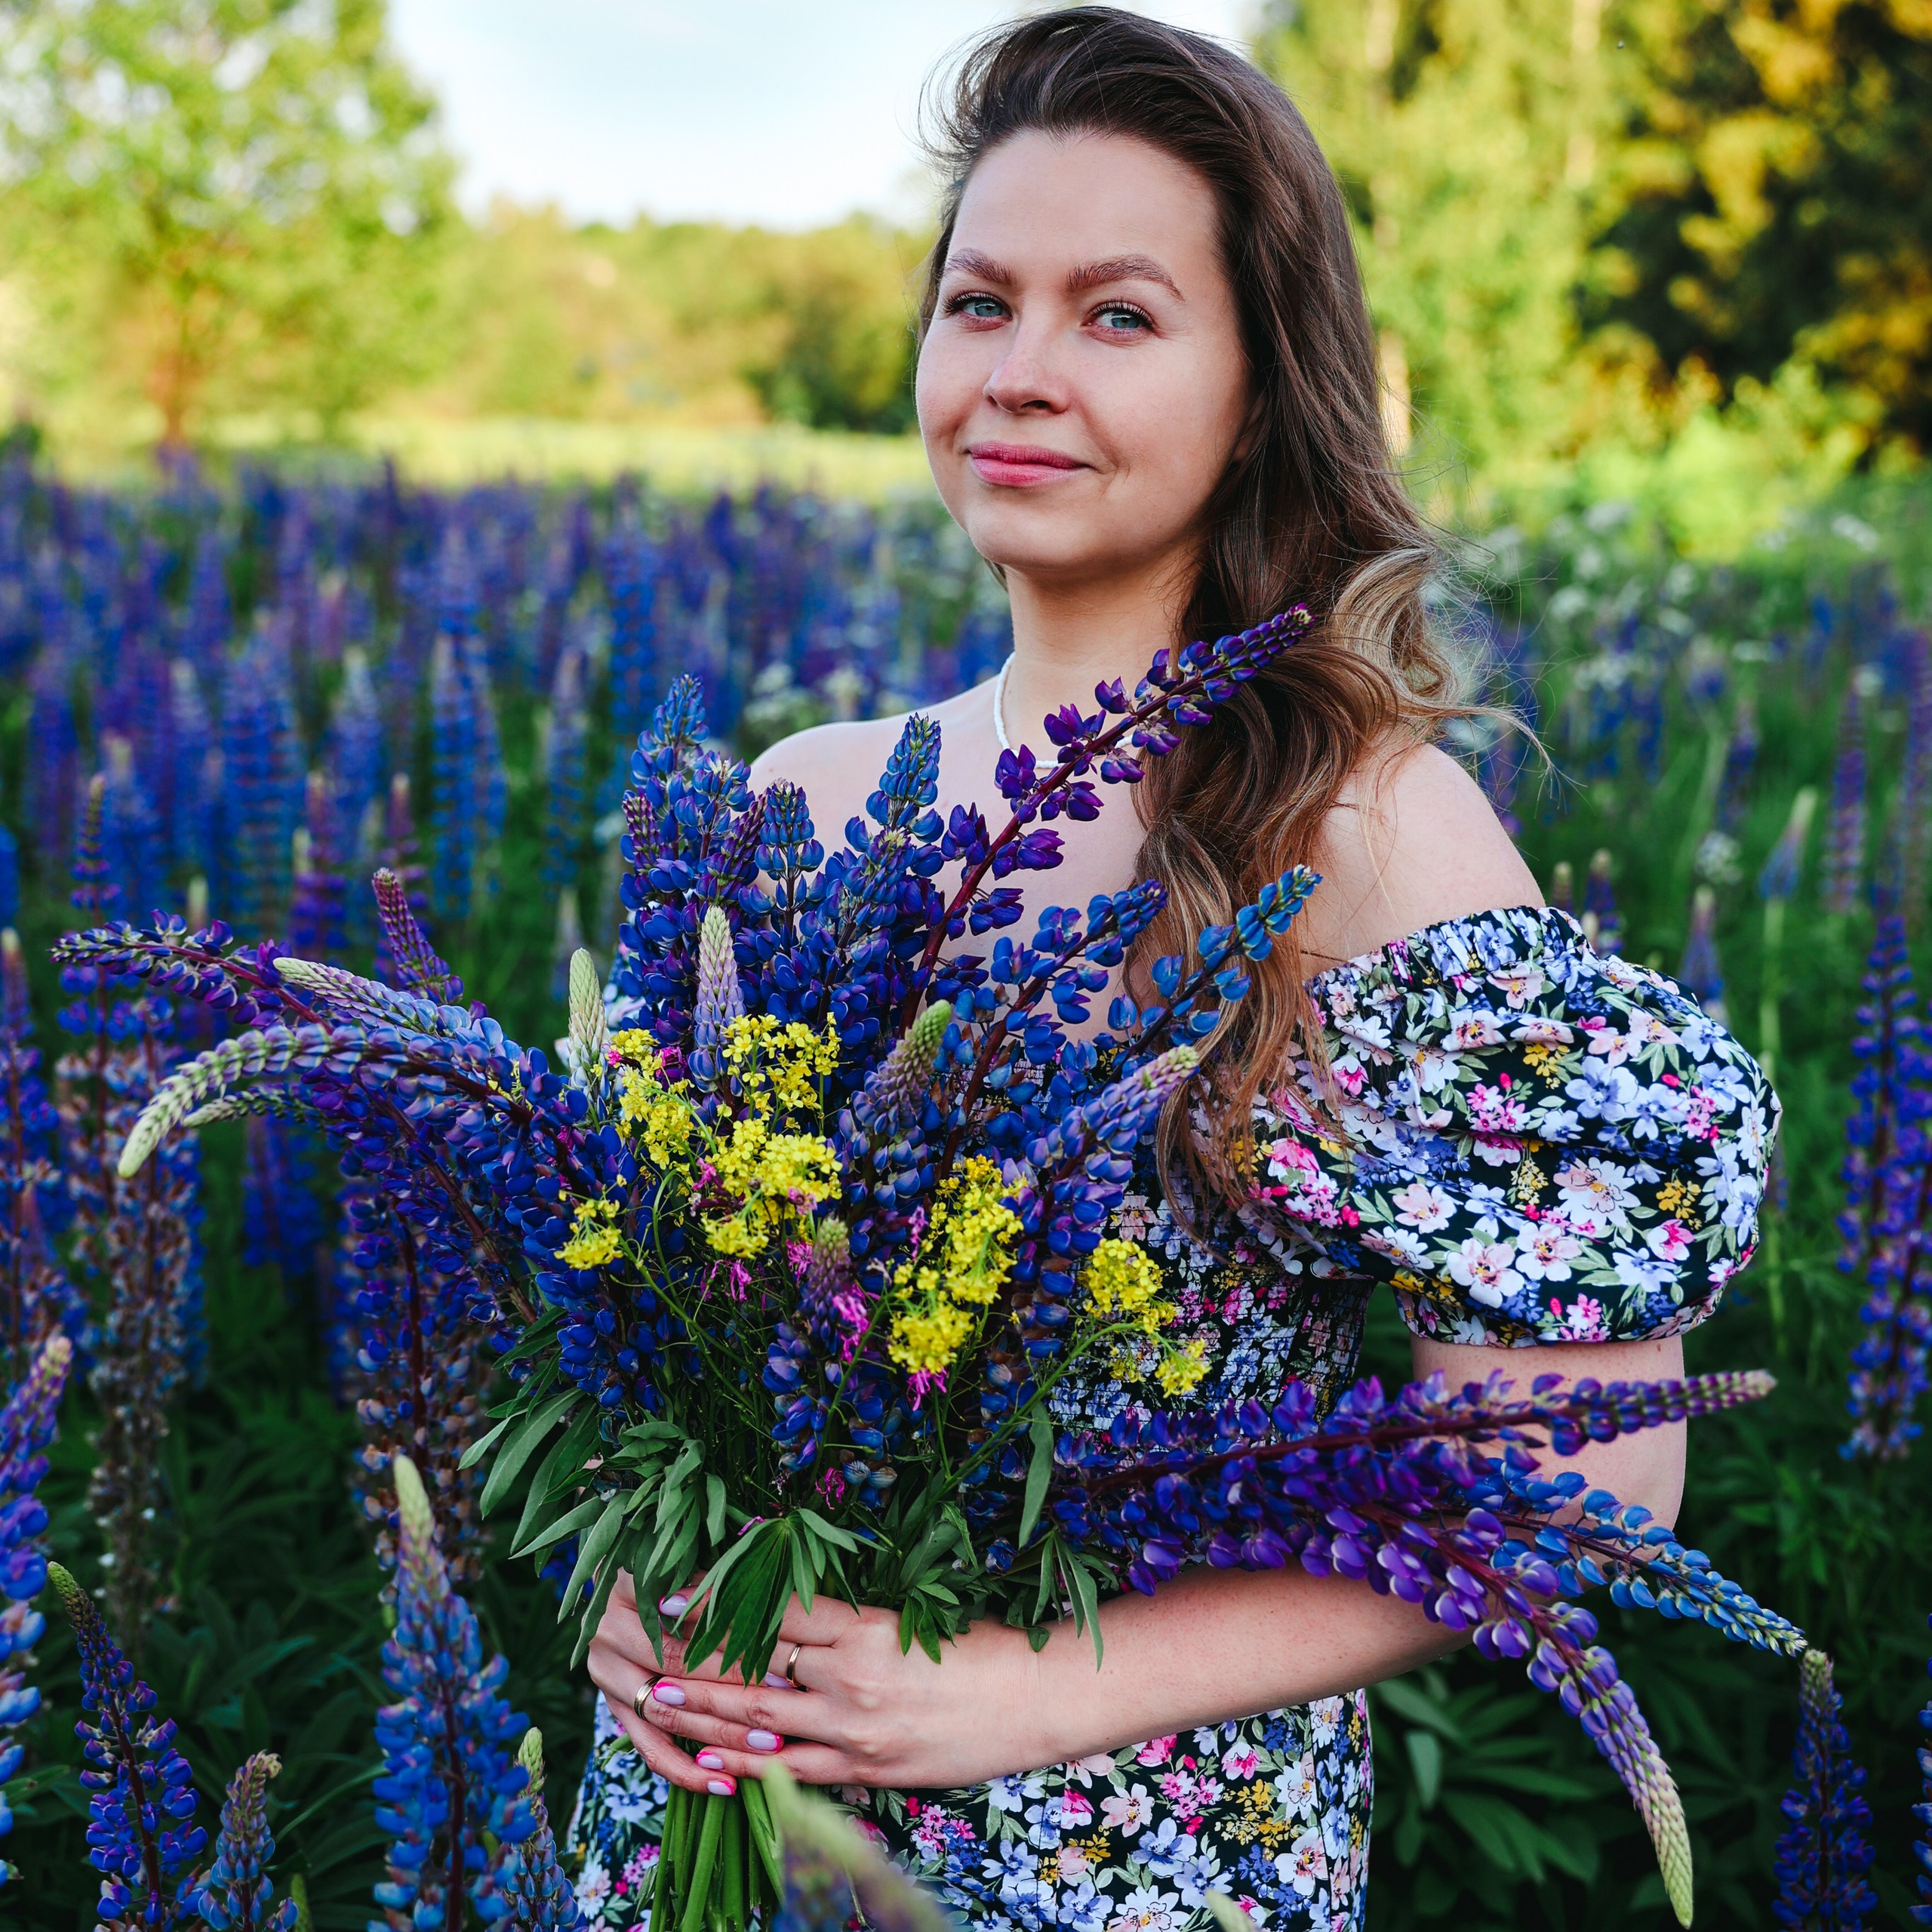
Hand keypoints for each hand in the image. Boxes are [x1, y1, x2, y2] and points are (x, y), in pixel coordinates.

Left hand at [586, 1570, 1060, 1794]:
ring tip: (656, 1698)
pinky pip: (793, 1771)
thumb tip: (787, 1600)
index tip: (671, 1592)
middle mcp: (848, 1678)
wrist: (1033, 1699)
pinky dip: (748, 1765)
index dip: (716, 1602)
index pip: (769, 1612)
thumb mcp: (911, 1614)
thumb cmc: (978, 1645)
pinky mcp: (866, 1770)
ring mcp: (854, 1731)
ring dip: (702, 1711)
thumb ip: (846, 1614)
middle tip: (642, 1647)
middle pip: (750, 1666)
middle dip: (690, 1658)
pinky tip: (713, 1760)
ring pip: (759, 1720)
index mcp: (861, 1626)